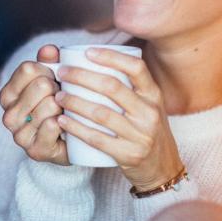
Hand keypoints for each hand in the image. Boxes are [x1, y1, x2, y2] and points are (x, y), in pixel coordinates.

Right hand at [0, 45, 67, 164]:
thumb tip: (49, 50)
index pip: (28, 68)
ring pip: (50, 105)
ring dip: (65, 107)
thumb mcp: (53, 79)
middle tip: (63, 99)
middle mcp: (8, 115)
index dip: (48, 70)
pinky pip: (52, 126)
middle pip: (41, 85)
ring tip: (66, 113)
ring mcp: (19, 135)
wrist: (68, 144)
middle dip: (59, 88)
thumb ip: (50, 61)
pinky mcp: (35, 150)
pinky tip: (66, 125)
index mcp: (8, 94)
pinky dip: (64, 123)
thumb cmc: (58, 106)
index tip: (55, 79)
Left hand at [55, 48, 183, 190]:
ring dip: (74, 102)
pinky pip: (97, 139)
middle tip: (62, 72)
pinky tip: (62, 121)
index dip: (111, 56)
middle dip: (82, 76)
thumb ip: (130, 88)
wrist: (163, 169)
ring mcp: (140, 135)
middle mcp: (149, 113)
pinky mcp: (129, 155)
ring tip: (58, 96)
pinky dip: (76, 128)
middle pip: (112, 87)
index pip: (136, 67)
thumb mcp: (148, 106)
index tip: (87, 52)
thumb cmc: (147, 131)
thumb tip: (95, 62)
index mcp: (154, 95)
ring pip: (101, 113)